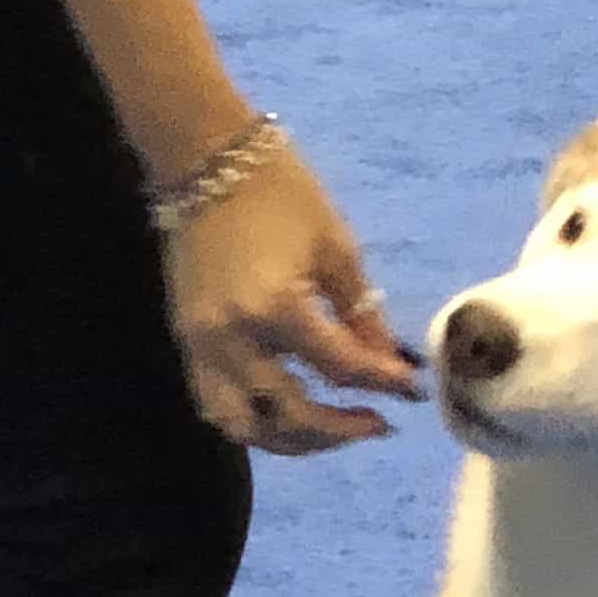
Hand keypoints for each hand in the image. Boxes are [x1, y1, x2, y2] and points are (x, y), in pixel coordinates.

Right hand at [163, 143, 420, 453]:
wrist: (203, 156)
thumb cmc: (280, 190)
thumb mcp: (335, 245)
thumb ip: (362, 313)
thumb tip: (389, 363)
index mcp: (275, 307)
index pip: (338, 368)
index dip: (382, 384)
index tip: (412, 391)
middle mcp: (232, 339)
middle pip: (287, 415)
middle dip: (338, 430)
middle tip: (377, 423)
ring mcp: (201, 345)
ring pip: (241, 426)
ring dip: (288, 440)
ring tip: (329, 430)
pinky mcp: (185, 341)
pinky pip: (214, 403)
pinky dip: (252, 419)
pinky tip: (284, 409)